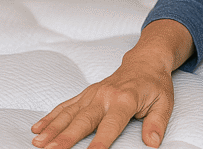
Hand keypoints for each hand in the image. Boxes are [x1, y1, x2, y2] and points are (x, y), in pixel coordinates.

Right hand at [32, 20, 193, 148]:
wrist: (145, 61)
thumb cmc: (154, 84)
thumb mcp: (164, 102)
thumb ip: (157, 123)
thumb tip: (153, 142)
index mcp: (125, 100)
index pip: (111, 124)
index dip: (101, 141)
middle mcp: (105, 96)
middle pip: (83, 119)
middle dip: (66, 136)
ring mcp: (92, 94)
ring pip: (69, 113)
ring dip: (52, 128)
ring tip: (38, 143)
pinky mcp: (85, 94)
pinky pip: (65, 105)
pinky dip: (50, 117)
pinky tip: (37, 128)